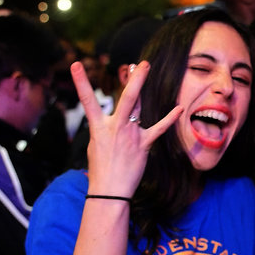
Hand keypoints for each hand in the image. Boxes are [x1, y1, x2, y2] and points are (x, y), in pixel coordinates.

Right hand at [70, 60, 182, 196]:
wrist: (109, 191)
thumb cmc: (100, 168)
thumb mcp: (96, 145)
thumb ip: (107, 127)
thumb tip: (119, 117)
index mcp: (98, 127)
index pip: (87, 100)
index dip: (81, 81)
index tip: (75, 64)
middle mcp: (115, 127)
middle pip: (126, 98)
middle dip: (134, 79)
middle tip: (140, 63)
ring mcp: (130, 135)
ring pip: (139, 106)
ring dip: (142, 87)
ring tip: (145, 67)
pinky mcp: (143, 145)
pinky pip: (158, 129)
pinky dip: (169, 119)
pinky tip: (179, 109)